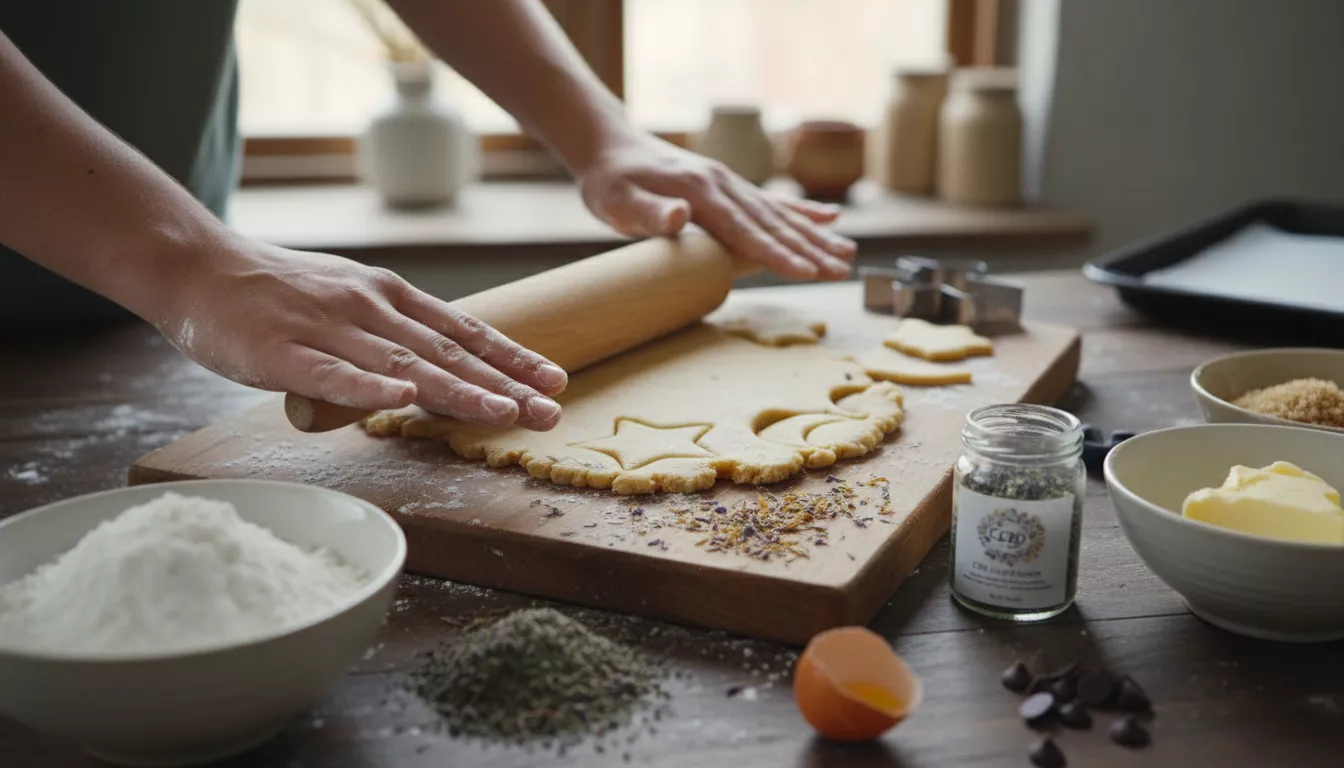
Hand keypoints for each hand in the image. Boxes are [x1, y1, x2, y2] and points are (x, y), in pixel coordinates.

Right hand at [154, 236, 567, 429]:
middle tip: (551, 411)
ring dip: (458, 391)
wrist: (197, 266)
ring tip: (504, 413)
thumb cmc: (276, 292)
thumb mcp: (349, 299)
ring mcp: (327, 328)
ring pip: (404, 365)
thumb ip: (391, 332)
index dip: (512, 357)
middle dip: (505, 384)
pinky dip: (369, 388)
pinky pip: (332, 373)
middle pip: (448, 352)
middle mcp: (369, 307)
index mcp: (389, 296)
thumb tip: (434, 371)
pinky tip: (403, 403)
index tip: (555, 381)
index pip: (463, 330)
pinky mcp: (282, 352)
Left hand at [576, 135, 856, 279]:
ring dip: (815, 235)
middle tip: (844, 271)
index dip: (777, 253)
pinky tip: (830, 218)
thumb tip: (680, 216)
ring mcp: (730, 184)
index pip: (745, 230)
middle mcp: (724, 185)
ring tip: (849, 254)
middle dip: (810, 249)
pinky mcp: (729, 186)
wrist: (610, 147)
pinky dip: (803, 211)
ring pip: (780, 214)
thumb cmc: (610, 182)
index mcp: (700, 191)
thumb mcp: (617, 202)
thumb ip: (650, 213)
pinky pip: (772, 202)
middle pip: (773, 223)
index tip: (807, 272)